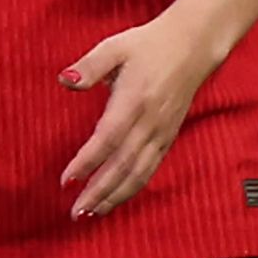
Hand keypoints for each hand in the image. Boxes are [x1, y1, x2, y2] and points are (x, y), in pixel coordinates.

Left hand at [58, 9, 226, 217]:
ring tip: (93, 213)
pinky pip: (150, 169)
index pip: (106, 139)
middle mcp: (149, 122)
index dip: (86, 163)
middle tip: (75, 212)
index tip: (66, 181)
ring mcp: (161, 132)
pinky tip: (117, 198)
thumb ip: (89, 67)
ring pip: (138, 173)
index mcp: (133, 100)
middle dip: (98, 192)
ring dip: (115, 196)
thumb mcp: (116, 47)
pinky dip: (133, 187)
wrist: (193, 45)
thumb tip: (64, 81)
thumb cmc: (150, 44)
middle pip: (122, 165)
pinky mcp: (169, 137)